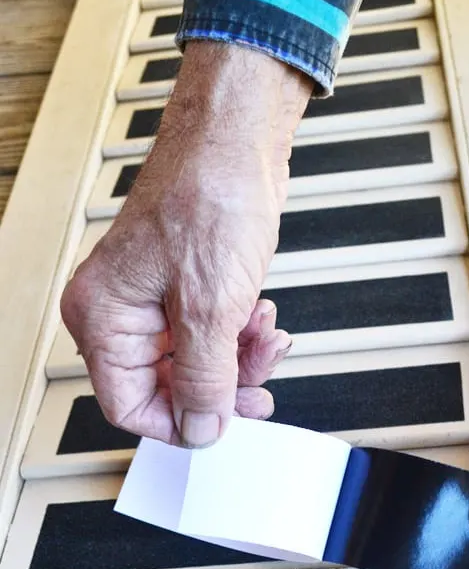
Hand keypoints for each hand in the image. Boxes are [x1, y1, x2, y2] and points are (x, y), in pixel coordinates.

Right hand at [61, 41, 312, 447]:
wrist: (238, 140)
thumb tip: (200, 427)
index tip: (219, 424)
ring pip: (199, 365)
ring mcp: (156, 301)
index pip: (129, 405)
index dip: (177, 422)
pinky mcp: (188, 289)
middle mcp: (123, 312)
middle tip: (258, 390)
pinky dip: (242, 336)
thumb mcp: (210, 306)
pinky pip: (214, 336)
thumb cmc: (209, 194)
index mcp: (104, 317)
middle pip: (169, 387)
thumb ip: (204, 378)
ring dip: (240, 360)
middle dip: (221, 388)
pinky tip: (261, 315)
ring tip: (264, 337)